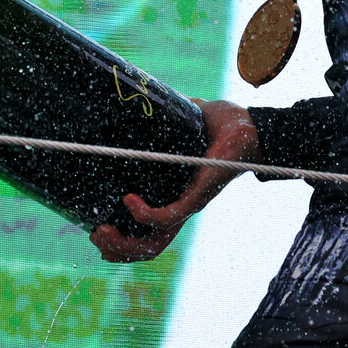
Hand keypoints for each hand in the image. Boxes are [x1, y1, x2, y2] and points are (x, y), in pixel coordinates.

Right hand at [89, 99, 257, 262]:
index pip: (149, 231)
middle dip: (117, 250)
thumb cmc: (226, 126)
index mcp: (177, 194)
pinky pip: (169, 216)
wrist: (253, 127)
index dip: (123, 241)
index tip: (96, 229)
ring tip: (103, 230)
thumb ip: (165, 117)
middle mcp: (182, 205)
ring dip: (125, 244)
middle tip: (95, 235)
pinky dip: (146, 216)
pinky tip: (130, 201)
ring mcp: (190, 202)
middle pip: (148, 246)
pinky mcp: (198, 195)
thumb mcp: (185, 122)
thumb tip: (143, 97)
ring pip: (156, 241)